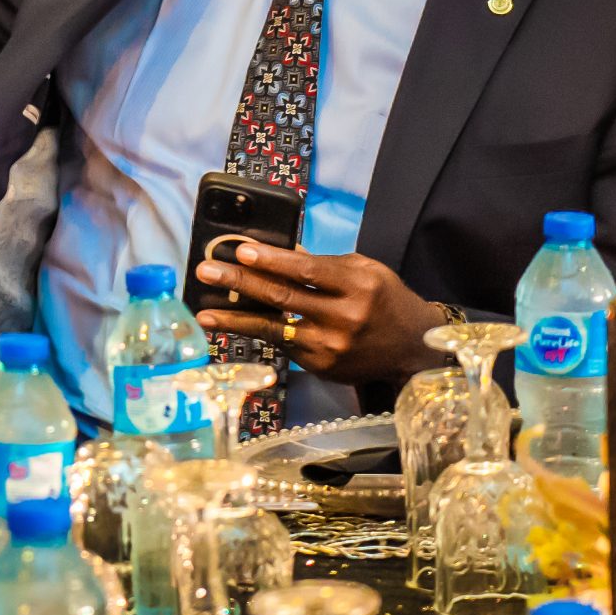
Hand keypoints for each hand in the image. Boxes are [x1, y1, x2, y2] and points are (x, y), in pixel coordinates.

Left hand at [193, 242, 447, 384]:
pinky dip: (254, 333)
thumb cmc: (385, 299)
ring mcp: (332, 346)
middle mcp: (345, 318)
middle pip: (284, 298)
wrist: (411, 347)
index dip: (272, 260)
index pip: (308, 271)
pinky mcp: (322, 366)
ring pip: (275, 328)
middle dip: (240, 282)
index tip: (241, 249)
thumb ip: (323, 264)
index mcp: (359, 285)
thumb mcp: (365, 270)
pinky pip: (281, 344)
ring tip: (204, 312)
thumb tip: (278, 252)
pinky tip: (229, 324)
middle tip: (206, 272)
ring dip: (235, 318)